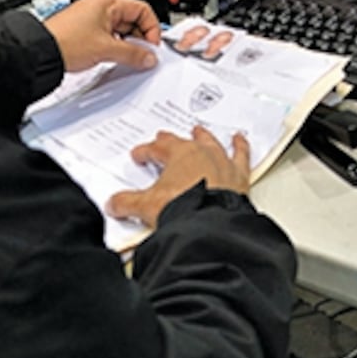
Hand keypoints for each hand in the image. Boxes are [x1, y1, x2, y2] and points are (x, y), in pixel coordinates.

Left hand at [45, 0, 160, 72]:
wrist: (40, 52)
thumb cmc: (65, 41)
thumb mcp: (106, 48)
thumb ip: (133, 53)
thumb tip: (148, 56)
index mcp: (107, 2)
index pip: (142, 9)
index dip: (151, 28)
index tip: (151, 46)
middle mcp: (100, 6)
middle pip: (133, 19)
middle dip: (139, 38)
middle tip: (142, 56)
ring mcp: (93, 18)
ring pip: (121, 29)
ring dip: (127, 44)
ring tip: (127, 59)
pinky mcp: (86, 30)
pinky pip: (109, 36)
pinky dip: (115, 46)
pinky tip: (114, 58)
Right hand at [107, 127, 250, 228]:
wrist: (211, 226)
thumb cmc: (183, 209)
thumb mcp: (147, 206)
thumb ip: (128, 203)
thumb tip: (114, 204)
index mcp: (178, 154)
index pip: (157, 148)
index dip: (146, 151)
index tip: (139, 155)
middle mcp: (201, 153)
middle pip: (182, 142)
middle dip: (171, 140)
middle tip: (163, 137)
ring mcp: (221, 163)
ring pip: (211, 143)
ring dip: (204, 137)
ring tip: (200, 131)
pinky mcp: (238, 177)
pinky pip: (241, 156)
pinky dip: (241, 147)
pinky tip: (241, 140)